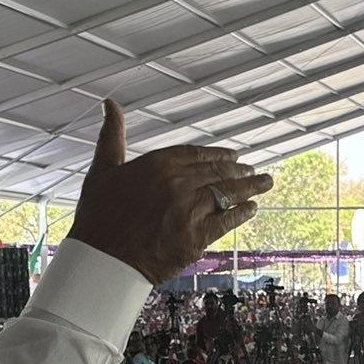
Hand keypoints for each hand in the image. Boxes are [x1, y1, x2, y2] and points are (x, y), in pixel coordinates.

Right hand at [65, 101, 271, 283]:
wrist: (102, 259)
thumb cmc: (98, 218)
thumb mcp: (103, 170)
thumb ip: (112, 136)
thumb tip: (110, 104)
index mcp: (158, 163)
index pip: (197, 154)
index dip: (218, 155)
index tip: (232, 155)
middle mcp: (178, 182)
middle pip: (217, 172)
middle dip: (239, 170)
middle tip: (253, 170)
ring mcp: (190, 208)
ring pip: (227, 193)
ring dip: (250, 187)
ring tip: (265, 182)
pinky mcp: (197, 235)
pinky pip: (227, 219)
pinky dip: (242, 213)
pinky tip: (252, 209)